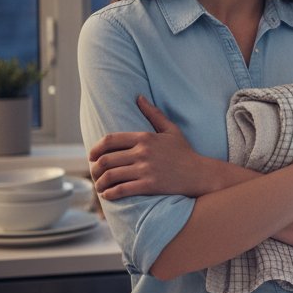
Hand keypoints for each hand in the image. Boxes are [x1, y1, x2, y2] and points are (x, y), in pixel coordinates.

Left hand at [89, 95, 207, 199]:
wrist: (200, 174)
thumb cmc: (185, 152)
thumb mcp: (171, 130)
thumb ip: (154, 114)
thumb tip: (139, 97)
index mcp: (145, 137)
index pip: (110, 140)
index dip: (95, 149)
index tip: (92, 156)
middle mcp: (143, 152)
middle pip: (106, 160)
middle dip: (95, 169)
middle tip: (94, 173)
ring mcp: (146, 169)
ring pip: (111, 176)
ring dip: (100, 183)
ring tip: (99, 186)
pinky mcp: (149, 185)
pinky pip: (122, 189)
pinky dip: (110, 193)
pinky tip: (107, 195)